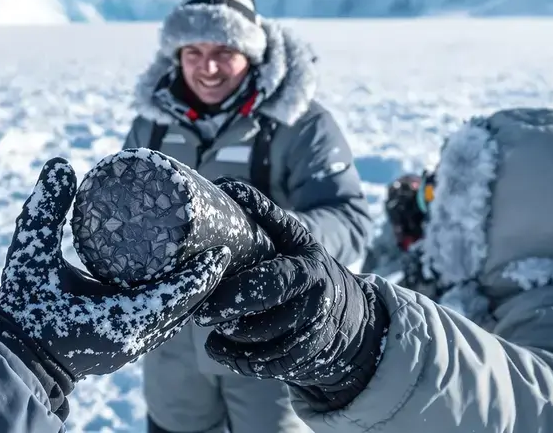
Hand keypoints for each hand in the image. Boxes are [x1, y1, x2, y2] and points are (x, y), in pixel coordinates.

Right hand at [0, 158, 230, 379]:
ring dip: (194, 295)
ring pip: (176, 321)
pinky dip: (177, 307)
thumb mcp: (30, 255)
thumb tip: (60, 165)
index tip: (222, 249)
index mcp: (118, 321)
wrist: (10, 356)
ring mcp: (129, 350)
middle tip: (219, 246)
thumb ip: (44, 211)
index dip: (203, 274)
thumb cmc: (21, 309)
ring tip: (206, 262)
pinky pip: (162, 327)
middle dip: (206, 281)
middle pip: (185, 309)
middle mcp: (132, 341)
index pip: (177, 296)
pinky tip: (181, 286)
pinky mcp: (122, 350)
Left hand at [195, 180, 388, 411]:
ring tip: (211, 328)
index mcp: (309, 271)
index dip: (235, 295)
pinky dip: (237, 360)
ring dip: (230, 341)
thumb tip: (226, 185)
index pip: (271, 284)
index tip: (205, 301)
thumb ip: (263, 214)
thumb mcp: (293, 239)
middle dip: (229, 321)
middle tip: (201, 314)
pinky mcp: (302, 363)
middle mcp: (314, 307)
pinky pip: (262, 368)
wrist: (351, 318)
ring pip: (260, 349)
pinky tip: (220, 347)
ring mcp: (311, 340)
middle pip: (263, 323)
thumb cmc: (306, 268)